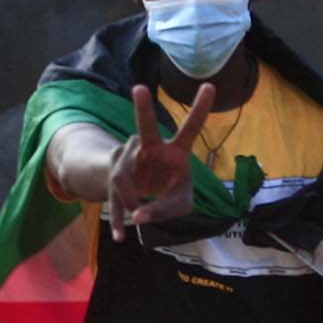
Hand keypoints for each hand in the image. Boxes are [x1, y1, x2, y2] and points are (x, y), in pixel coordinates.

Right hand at [106, 83, 215, 240]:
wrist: (141, 193)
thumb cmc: (169, 191)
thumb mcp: (179, 205)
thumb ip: (165, 210)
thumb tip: (138, 216)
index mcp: (175, 152)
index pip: (190, 129)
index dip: (200, 109)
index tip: (210, 85)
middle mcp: (150, 148)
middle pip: (145, 128)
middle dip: (143, 108)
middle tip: (139, 88)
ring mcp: (128, 158)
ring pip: (125, 177)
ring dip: (131, 200)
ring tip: (137, 218)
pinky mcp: (113, 174)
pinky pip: (113, 194)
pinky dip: (118, 218)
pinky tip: (119, 236)